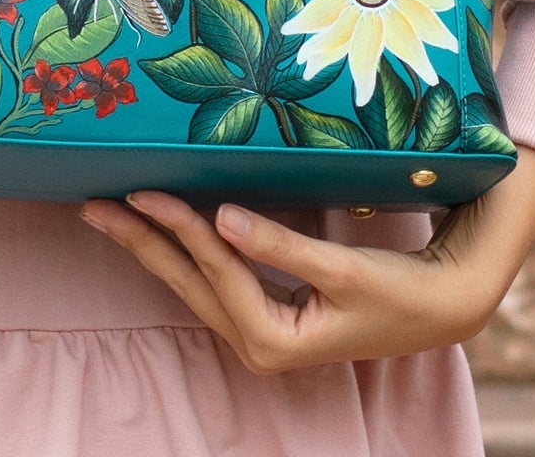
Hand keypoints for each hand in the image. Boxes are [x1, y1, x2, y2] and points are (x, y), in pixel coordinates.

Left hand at [81, 144, 534, 370]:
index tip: (143, 190)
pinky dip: (185, 250)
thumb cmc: (398, 290)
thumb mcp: (342, 268)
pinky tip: (162, 228)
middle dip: (140, 241)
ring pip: (194, 281)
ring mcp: (260, 331)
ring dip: (154, 246)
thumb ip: (278, 244)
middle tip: (92, 206)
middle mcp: (258, 343)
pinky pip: (213, 278)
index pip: (215, 270)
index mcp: (272, 339)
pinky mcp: (267, 312)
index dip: (179, 226)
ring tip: (111, 213)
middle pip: (187, 281)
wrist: (442, 307)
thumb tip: (222, 217)